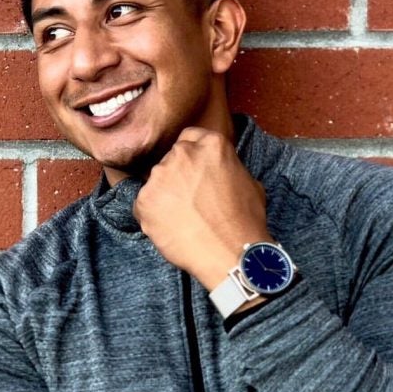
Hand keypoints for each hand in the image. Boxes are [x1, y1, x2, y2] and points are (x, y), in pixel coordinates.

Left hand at [133, 127, 271, 290]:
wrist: (230, 254)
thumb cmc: (244, 221)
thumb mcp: (249, 181)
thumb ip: (228, 167)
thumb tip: (220, 170)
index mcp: (211, 144)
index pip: (190, 137)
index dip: (192, 156)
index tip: (194, 171)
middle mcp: (182, 153)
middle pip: (171, 159)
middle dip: (178, 176)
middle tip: (189, 200)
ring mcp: (160, 175)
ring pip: (156, 182)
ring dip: (164, 195)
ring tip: (182, 219)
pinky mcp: (144, 199)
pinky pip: (143, 204)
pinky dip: (153, 216)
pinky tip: (171, 228)